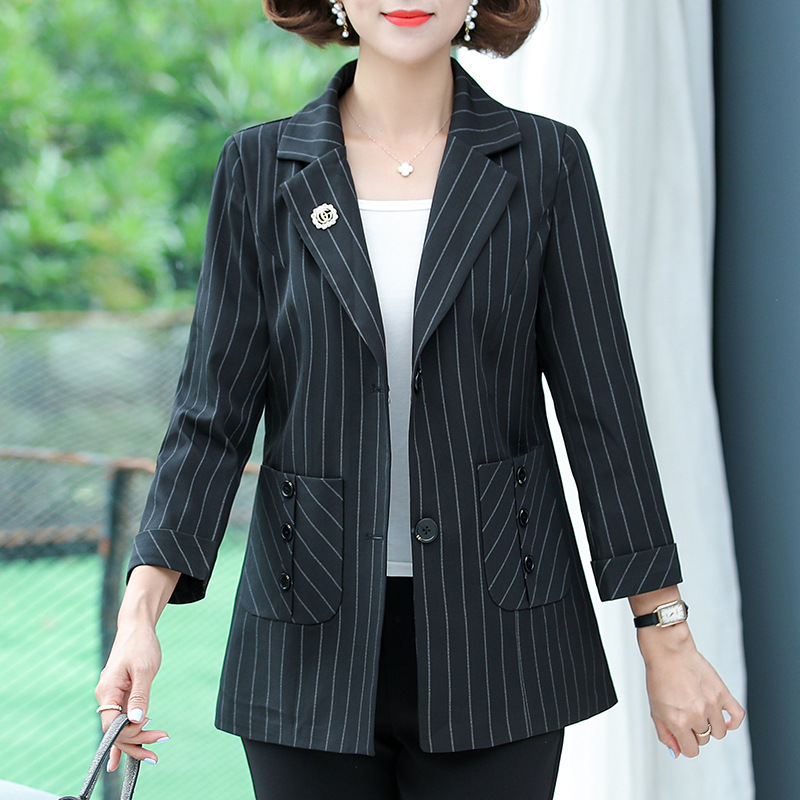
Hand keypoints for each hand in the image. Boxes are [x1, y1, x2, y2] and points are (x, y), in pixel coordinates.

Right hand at [94, 623, 168, 770]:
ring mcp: (112, 697)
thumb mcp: (144, 669)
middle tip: (160, 745)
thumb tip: (137, 720)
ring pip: (119, 727)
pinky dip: (126, 735)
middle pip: (116, 731)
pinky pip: (121, 719)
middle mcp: (106, 697)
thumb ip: (140, 695)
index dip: (132, 735)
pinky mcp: (120, 695)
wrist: (137, 627)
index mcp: (107, 692)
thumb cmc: (140, 645)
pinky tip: (122, 757)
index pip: (113, 726)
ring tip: (152, 755)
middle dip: (137, 741)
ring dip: (135, 741)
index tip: (153, 734)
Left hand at [638, 622, 744, 757]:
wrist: (668, 650)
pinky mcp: (722, 693)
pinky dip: (733, 721)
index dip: (685, 743)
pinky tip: (724, 717)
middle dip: (695, 730)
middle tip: (686, 713)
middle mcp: (696, 716)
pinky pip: (738, 716)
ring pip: (720, 732)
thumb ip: (665, 733)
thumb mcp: (655, 708)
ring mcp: (711, 705)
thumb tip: (676, 752)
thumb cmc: (659, 676)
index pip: (691, 750)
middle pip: (704, 739)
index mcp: (678, 722)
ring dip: (711, 725)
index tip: (682, 734)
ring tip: (700, 710)